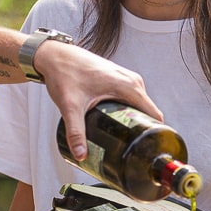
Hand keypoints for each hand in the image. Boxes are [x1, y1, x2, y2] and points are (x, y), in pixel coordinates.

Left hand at [35, 43, 162, 162]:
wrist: (55, 55)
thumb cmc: (65, 73)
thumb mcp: (71, 106)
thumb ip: (76, 132)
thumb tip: (81, 155)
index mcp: (129, 86)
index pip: (154, 116)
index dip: (155, 135)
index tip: (147, 151)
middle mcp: (132, 81)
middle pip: (147, 113)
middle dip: (141, 132)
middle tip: (130, 151)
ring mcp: (126, 78)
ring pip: (139, 106)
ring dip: (134, 122)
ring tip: (123, 142)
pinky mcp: (118, 78)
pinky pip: (131, 99)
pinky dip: (127, 112)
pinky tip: (116, 125)